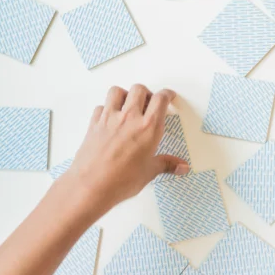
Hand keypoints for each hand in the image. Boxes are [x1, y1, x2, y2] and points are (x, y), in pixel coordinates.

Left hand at [60, 85, 188, 209]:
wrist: (91, 185)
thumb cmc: (122, 180)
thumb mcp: (149, 172)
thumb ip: (166, 165)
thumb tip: (183, 167)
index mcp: (149, 127)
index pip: (161, 100)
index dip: (167, 95)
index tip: (169, 97)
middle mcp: (130, 117)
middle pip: (139, 89)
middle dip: (146, 93)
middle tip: (148, 103)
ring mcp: (110, 118)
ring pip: (117, 91)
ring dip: (125, 95)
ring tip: (128, 106)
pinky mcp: (94, 124)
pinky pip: (101, 107)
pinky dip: (107, 108)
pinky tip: (110, 119)